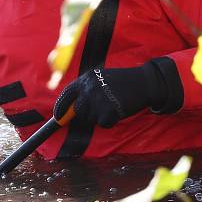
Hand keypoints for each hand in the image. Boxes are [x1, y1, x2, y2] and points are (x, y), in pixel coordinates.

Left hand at [53, 59, 176, 127]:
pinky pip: (103, 124)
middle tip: (101, 108)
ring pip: (90, 119)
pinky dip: (110, 121)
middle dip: (86, 114)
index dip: (60, 107)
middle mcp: (89, 89)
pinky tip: (118, 110)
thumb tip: (71, 108)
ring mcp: (97, 101)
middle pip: (78, 111)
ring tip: (113, 104)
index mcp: (86, 78)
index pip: (66, 95)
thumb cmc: (122, 81)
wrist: (143, 82)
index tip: (58, 117)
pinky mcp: (107, 112)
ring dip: (100, 116)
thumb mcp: (101, 78)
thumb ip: (86, 88)